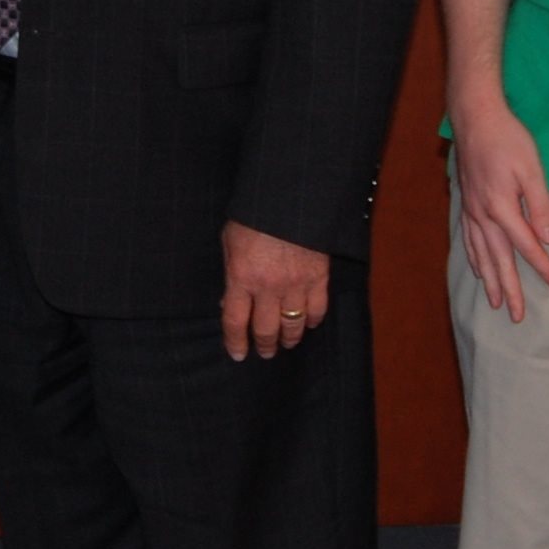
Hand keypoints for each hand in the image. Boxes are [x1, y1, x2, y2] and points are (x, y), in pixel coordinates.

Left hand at [221, 221, 331, 359]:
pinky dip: (313, 320)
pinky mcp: (318, 276)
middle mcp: (268, 286)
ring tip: (287, 343)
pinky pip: (318, 308)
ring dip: (289, 338)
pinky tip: (308, 323)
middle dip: (264, 345)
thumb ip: (231, 273)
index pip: (235, 321)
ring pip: (293, 324)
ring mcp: (296, 283)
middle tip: (265, 353)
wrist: (289, 194)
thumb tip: (229, 301)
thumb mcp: (230, 241)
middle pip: (266, 329)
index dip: (235, 342)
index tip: (238, 354)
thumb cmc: (254, 214)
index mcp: (241, 276)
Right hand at [451, 96, 548, 321]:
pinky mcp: (466, 203)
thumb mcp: (532, 169)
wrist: (475, 117)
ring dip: (490, 281)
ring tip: (496, 303)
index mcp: (502, 208)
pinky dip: (474, 259)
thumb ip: (541, 206)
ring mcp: (471, 211)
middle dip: (510, 289)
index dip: (544, 269)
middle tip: (518, 317)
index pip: (527, 247)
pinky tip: (478, 268)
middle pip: (499, 260)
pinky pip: (468, 240)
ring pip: (481, 255)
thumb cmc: (507, 139)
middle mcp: (483, 215)